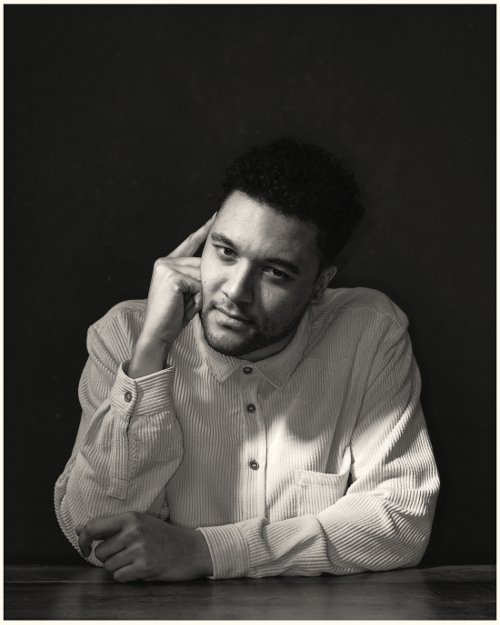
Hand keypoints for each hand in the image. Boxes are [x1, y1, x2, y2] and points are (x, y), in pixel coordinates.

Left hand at [75, 512, 213, 582]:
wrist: (191, 550)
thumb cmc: (163, 537)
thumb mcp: (139, 524)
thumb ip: (110, 526)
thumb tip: (80, 528)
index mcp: (131, 517)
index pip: (94, 526)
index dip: (83, 540)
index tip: (85, 548)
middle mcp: (134, 530)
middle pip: (100, 552)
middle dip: (109, 558)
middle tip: (127, 554)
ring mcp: (140, 548)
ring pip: (109, 566)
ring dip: (119, 568)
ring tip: (137, 560)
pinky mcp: (144, 566)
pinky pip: (120, 577)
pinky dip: (127, 577)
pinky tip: (141, 569)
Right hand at [128, 214, 215, 377]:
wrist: (158, 333)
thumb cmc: (174, 316)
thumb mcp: (188, 292)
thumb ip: (197, 277)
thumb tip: (215, 264)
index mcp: (166, 262)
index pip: (190, 243)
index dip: (203, 230)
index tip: (216, 215)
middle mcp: (164, 261)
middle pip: (202, 265)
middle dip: (202, 287)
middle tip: (185, 304)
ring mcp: (166, 267)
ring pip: (202, 276)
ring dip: (199, 294)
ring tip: (183, 305)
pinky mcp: (172, 276)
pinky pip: (199, 285)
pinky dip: (196, 298)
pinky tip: (182, 305)